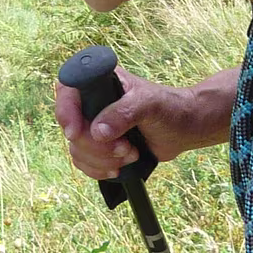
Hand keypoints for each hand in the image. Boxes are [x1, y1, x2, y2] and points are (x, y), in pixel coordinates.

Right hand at [53, 66, 237, 180]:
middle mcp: (93, 102)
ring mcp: (94, 125)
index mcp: (101, 82)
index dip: (66, 111)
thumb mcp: (149, 104)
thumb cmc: (170, 108)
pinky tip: (119, 169)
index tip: (77, 133)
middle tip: (125, 148)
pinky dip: (99, 169)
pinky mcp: (99, 146)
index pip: (67, 90)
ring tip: (131, 155)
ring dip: (102, 160)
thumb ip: (124, 113)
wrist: (185, 128)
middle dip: (96, 146)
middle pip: (71, 127)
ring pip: (76, 149)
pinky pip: (83, 162)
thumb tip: (98, 132)